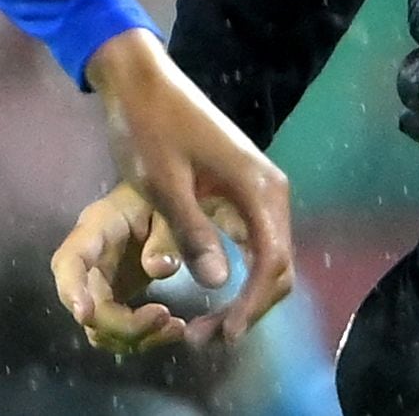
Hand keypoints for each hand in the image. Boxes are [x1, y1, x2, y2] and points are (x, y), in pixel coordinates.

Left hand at [52, 32, 293, 350]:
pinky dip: (239, 273)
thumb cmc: (148, 126)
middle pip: (277, 266)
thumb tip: (220, 285)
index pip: (271, 262)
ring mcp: (257, 189)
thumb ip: (193, 232)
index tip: (225, 335)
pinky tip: (212, 293)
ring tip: (207, 326)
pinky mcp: (241, 190)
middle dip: (250, 308)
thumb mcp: (163, 183)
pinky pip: (252, 242)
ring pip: (267, 258)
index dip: (252, 305)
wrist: (140, 80)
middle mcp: (269, 189)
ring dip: (245, 295)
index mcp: (257, 186)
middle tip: (207, 338)